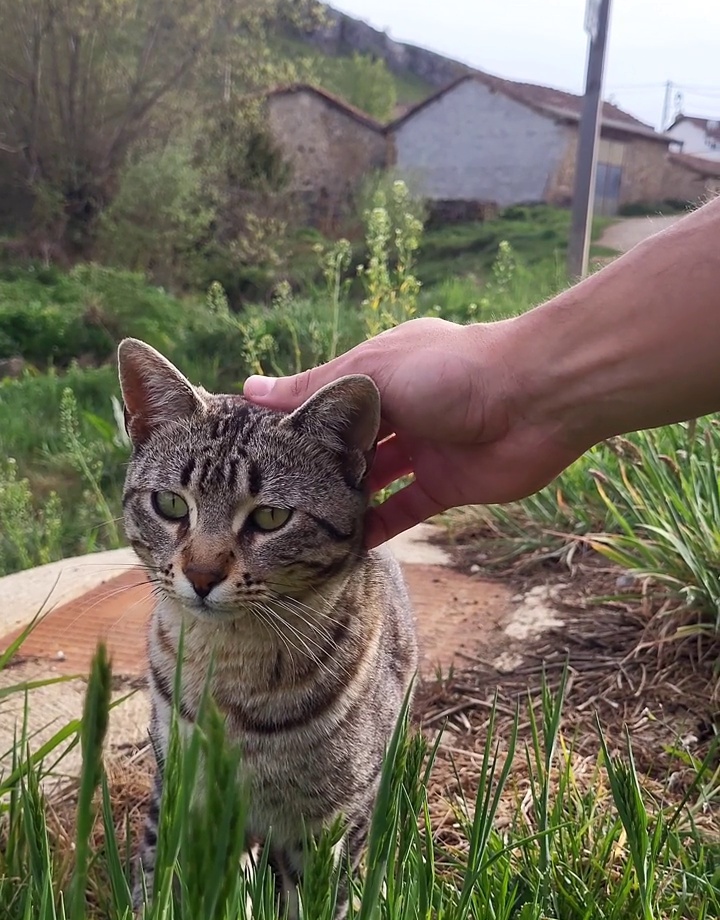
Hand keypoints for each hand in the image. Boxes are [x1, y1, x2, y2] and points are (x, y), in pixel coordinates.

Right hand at [243, 317, 582, 546]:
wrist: (535, 399)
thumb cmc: (450, 371)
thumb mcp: (371, 372)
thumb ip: (314, 389)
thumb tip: (251, 389)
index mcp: (380, 374)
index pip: (325, 402)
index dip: (294, 425)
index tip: (252, 453)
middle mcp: (401, 411)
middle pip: (348, 446)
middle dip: (315, 468)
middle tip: (268, 499)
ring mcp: (425, 451)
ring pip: (373, 482)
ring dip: (342, 502)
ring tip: (298, 527)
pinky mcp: (447, 487)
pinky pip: (404, 511)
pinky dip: (377, 529)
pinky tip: (342, 548)